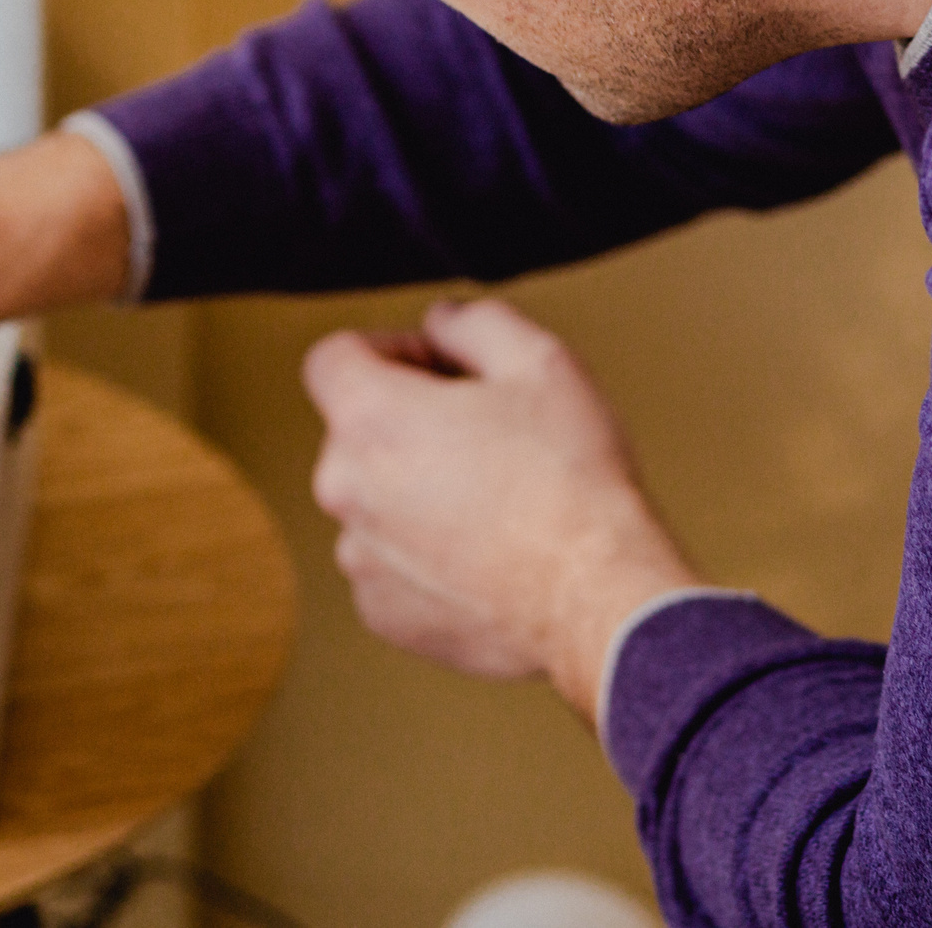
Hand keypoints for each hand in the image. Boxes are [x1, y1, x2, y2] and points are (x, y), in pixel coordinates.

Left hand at [303, 299, 697, 724]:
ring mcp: (359, 556)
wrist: (597, 599)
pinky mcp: (382, 611)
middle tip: (487, 436)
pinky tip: (488, 553)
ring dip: (417, 490)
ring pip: (375, 499)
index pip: (334, 357)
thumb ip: (471, 321)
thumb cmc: (571, 484)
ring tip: (496, 503)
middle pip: (357, 431)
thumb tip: (442, 323)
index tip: (440, 371)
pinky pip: (391, 561)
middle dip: (410, 422)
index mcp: (368, 419)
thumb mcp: (537, 360)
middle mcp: (344, 488)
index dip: (390, 350)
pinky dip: (426, 553)